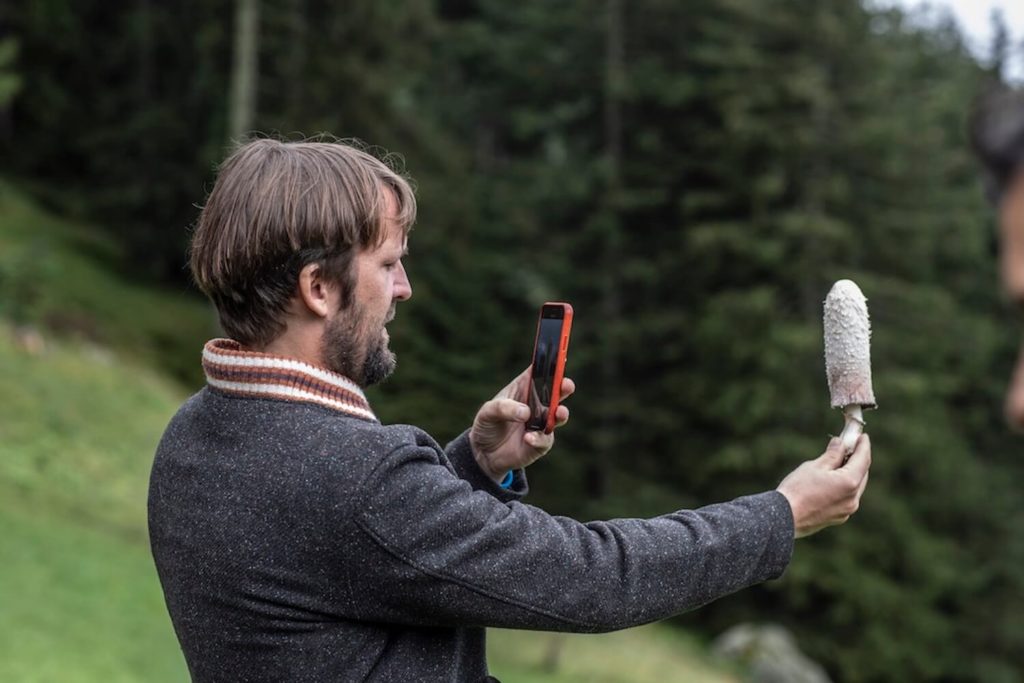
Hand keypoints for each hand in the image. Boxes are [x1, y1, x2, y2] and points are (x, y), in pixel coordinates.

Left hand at [469, 367, 574, 481]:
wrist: (484, 453)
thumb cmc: (487, 424)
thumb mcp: (488, 412)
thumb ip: (504, 408)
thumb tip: (525, 412)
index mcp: (523, 389)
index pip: (539, 372)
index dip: (550, 364)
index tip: (559, 357)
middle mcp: (537, 404)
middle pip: (556, 391)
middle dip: (564, 386)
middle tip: (566, 385)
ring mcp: (541, 423)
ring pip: (558, 415)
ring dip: (561, 413)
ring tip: (558, 412)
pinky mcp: (540, 442)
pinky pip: (545, 439)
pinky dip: (539, 438)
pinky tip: (528, 438)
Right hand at [776, 434, 871, 537]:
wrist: (784, 518)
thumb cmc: (797, 490)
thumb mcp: (815, 466)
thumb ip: (832, 454)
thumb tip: (840, 443)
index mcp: (849, 482)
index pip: (863, 459)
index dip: (864, 445)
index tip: (863, 436)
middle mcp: (853, 498)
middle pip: (862, 474)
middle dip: (858, 459)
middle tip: (850, 446)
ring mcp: (847, 510)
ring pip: (855, 487)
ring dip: (851, 473)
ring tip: (839, 461)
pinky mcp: (838, 517)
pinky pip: (847, 498)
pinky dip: (844, 486)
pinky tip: (832, 479)